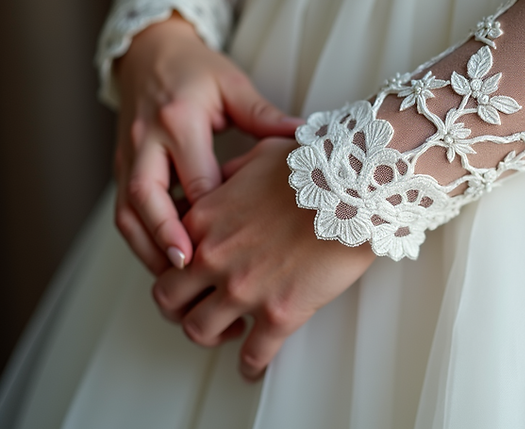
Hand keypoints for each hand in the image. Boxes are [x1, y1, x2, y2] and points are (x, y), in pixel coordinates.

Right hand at [113, 16, 302, 273]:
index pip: (193, 176)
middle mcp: (146, 140)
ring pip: (127, 213)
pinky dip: (143, 240)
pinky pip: (125, 211)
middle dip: (165, 238)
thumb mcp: (233, 86)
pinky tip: (165, 263)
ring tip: (175, 281)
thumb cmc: (197, 70)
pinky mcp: (121, 167)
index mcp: (178, 119)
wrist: (149, 53)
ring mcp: (127, 156)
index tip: (226, 246)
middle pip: (146, 199)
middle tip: (189, 271)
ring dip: (148, 249)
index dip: (208, 215)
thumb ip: (265, 116)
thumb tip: (307, 138)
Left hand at [152, 137, 377, 380]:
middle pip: (169, 299)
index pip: (167, 254)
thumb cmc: (318, 169)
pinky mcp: (279, 313)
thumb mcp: (259, 155)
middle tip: (194, 309)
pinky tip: (253, 368)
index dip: (174, 267)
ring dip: (210, 335)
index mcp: (205, 219)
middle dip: (178, 307)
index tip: (188, 274)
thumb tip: (223, 179)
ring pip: (199, 331)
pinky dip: (250, 366)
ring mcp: (244, 289)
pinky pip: (254, 354)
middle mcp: (214, 257)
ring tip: (228, 334)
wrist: (357, 190)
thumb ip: (230, 173)